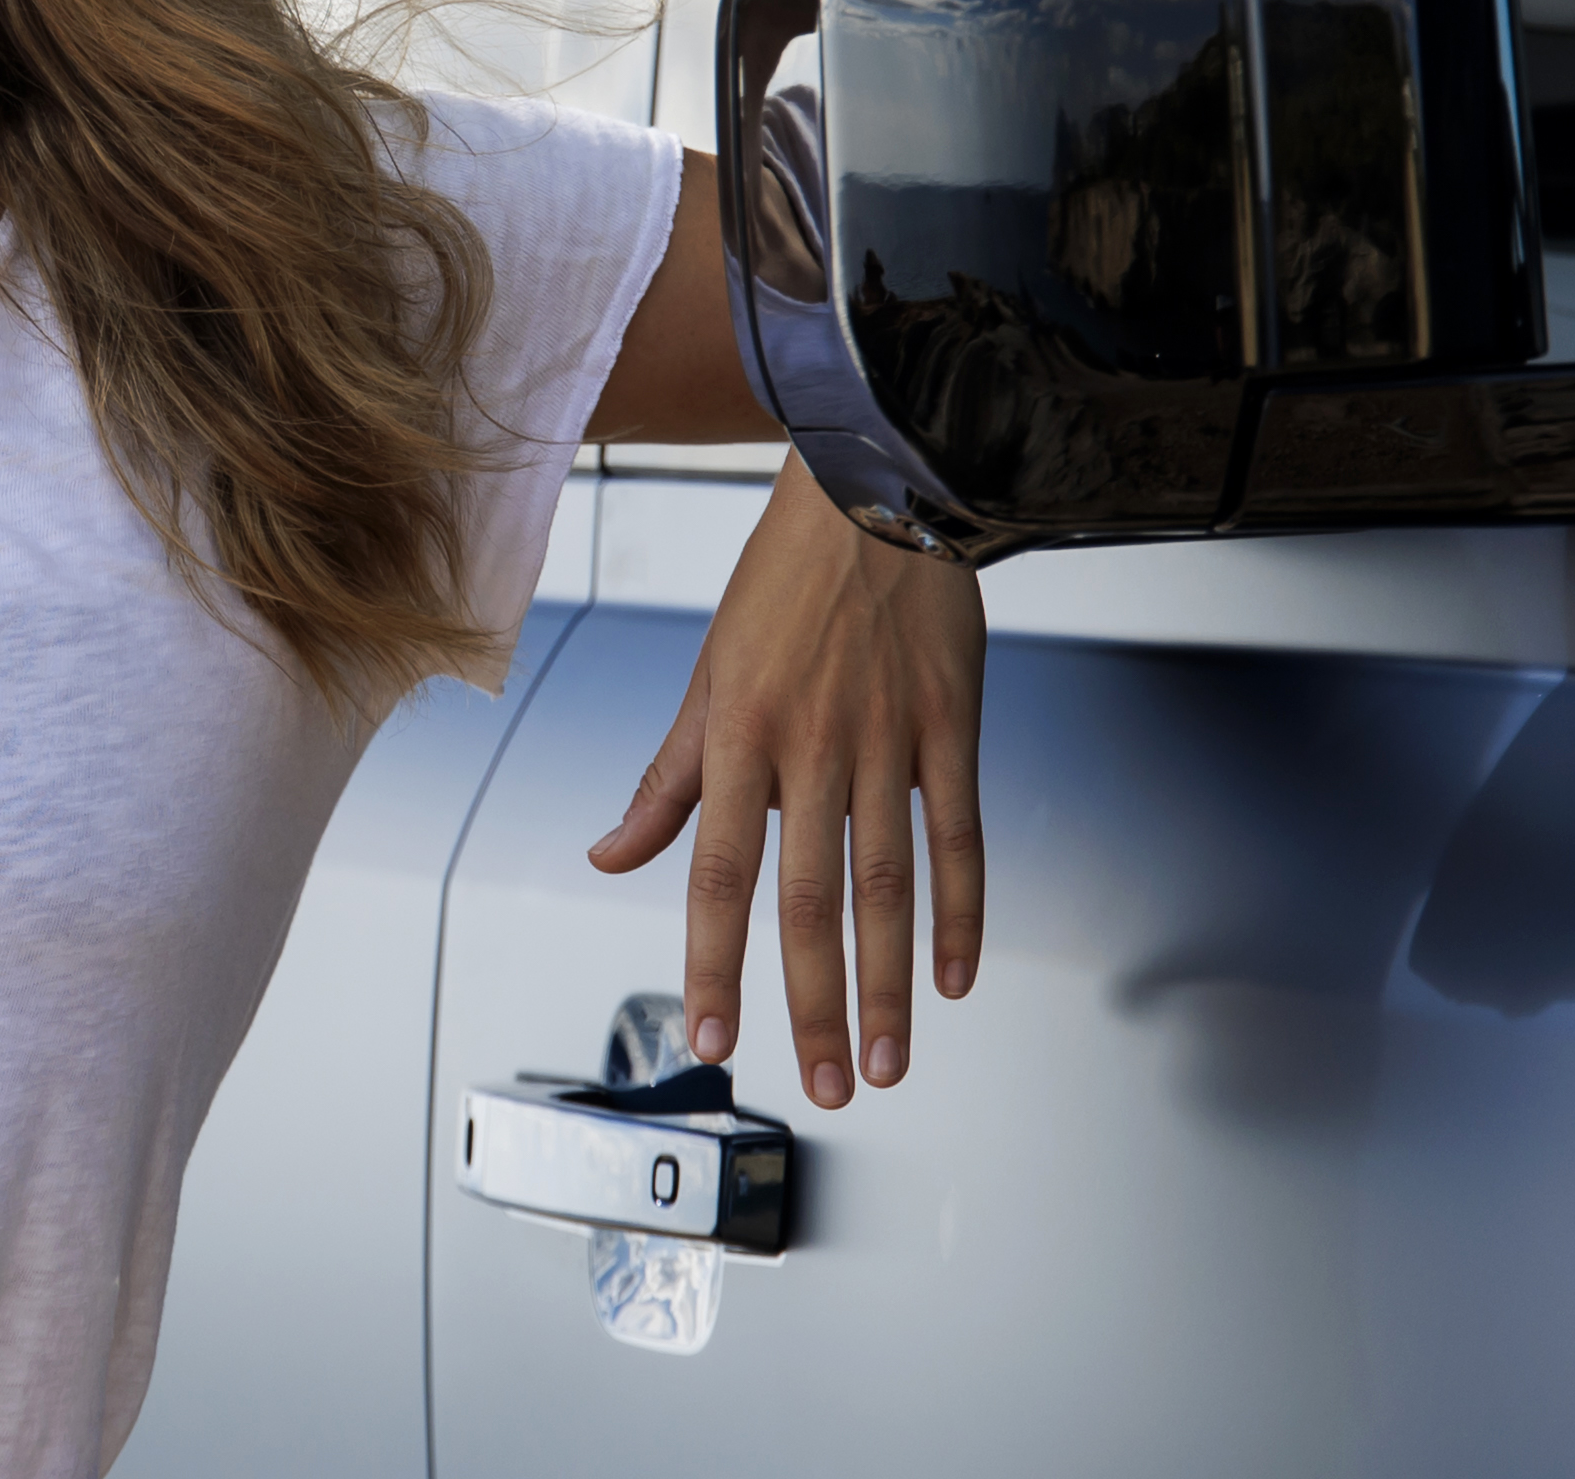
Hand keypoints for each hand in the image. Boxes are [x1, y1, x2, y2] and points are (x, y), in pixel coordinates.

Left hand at [585, 454, 986, 1106]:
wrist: (874, 487)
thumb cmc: (781, 582)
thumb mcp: (705, 675)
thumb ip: (666, 778)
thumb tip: (609, 855)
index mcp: (737, 736)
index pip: (714, 874)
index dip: (712, 963)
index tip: (714, 1039)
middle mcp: (810, 747)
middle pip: (810, 902)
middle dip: (812, 1007)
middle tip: (820, 1087)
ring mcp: (887, 739)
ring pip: (889, 886)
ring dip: (887, 984)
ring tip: (884, 1062)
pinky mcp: (952, 725)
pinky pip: (962, 835)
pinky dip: (964, 910)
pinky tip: (953, 977)